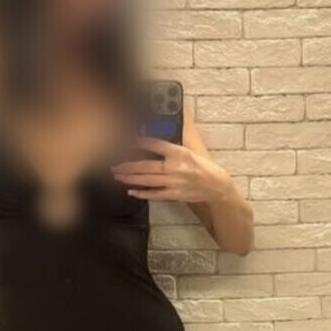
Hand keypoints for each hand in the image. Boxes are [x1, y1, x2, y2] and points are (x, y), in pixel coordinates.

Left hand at [113, 139, 231, 203]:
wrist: (216, 186)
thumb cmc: (202, 166)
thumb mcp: (190, 150)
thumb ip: (174, 145)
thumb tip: (159, 135)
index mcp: (180, 153)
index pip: (156, 145)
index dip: (140, 142)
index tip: (127, 141)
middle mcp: (176, 167)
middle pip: (146, 166)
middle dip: (128, 166)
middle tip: (114, 165)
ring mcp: (174, 182)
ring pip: (147, 180)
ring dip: (130, 178)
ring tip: (117, 176)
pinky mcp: (174, 195)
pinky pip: (155, 194)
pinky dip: (142, 193)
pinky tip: (131, 191)